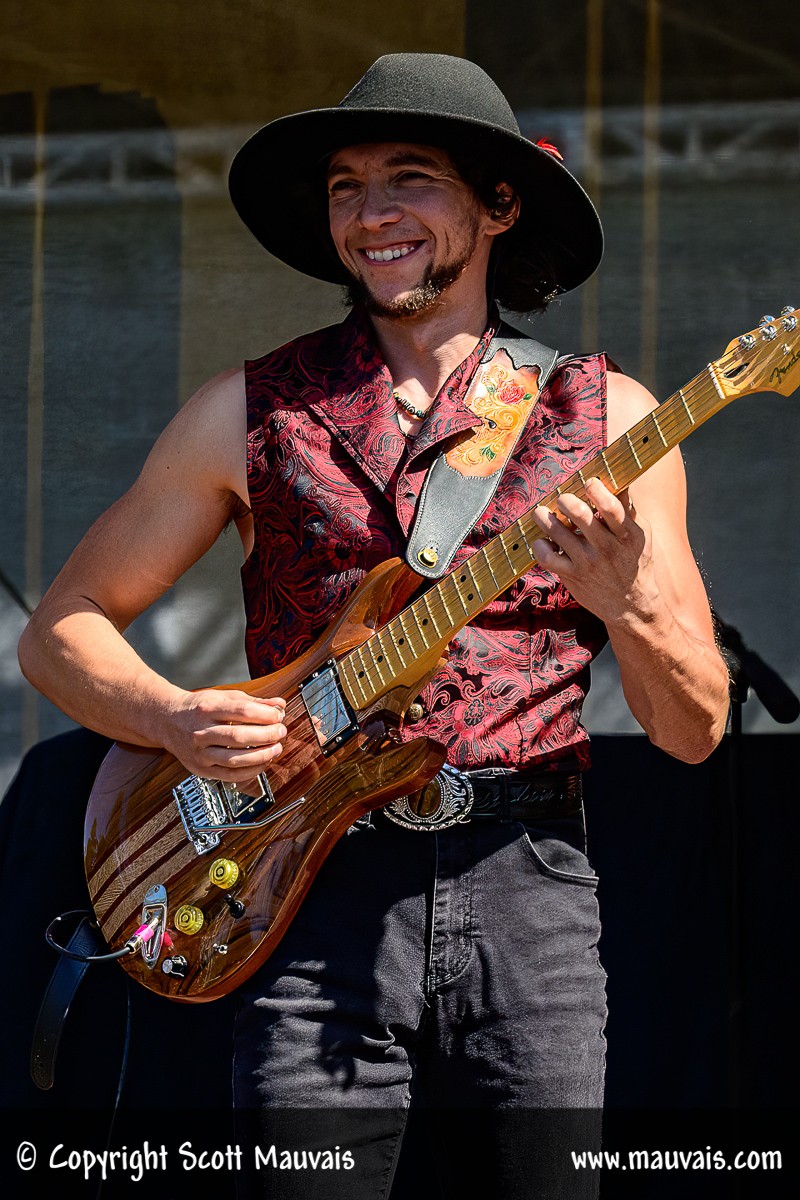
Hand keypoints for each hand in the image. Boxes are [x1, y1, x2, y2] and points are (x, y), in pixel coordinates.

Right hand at [162, 688, 287, 782]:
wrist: (167, 721)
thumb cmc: (198, 708)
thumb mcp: (223, 697)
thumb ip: (252, 701)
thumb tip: (279, 705)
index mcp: (207, 708)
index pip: (242, 711)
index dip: (266, 714)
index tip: (278, 715)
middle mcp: (200, 731)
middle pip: (239, 736)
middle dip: (267, 735)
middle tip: (281, 732)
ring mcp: (199, 752)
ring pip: (234, 759)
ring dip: (261, 756)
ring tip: (276, 749)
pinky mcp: (200, 769)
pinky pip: (229, 775)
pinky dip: (250, 771)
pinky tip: (262, 763)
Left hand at [532, 478, 658, 626]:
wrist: (631, 606)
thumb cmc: (635, 563)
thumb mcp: (640, 536)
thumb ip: (627, 508)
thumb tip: (619, 477)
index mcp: (627, 534)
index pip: (611, 507)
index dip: (596, 489)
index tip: (588, 482)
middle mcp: (606, 548)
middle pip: (580, 515)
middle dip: (566, 500)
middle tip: (562, 498)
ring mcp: (587, 563)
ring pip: (558, 532)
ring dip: (544, 517)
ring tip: (541, 512)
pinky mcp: (572, 576)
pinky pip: (547, 557)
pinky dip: (539, 545)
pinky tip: (543, 540)